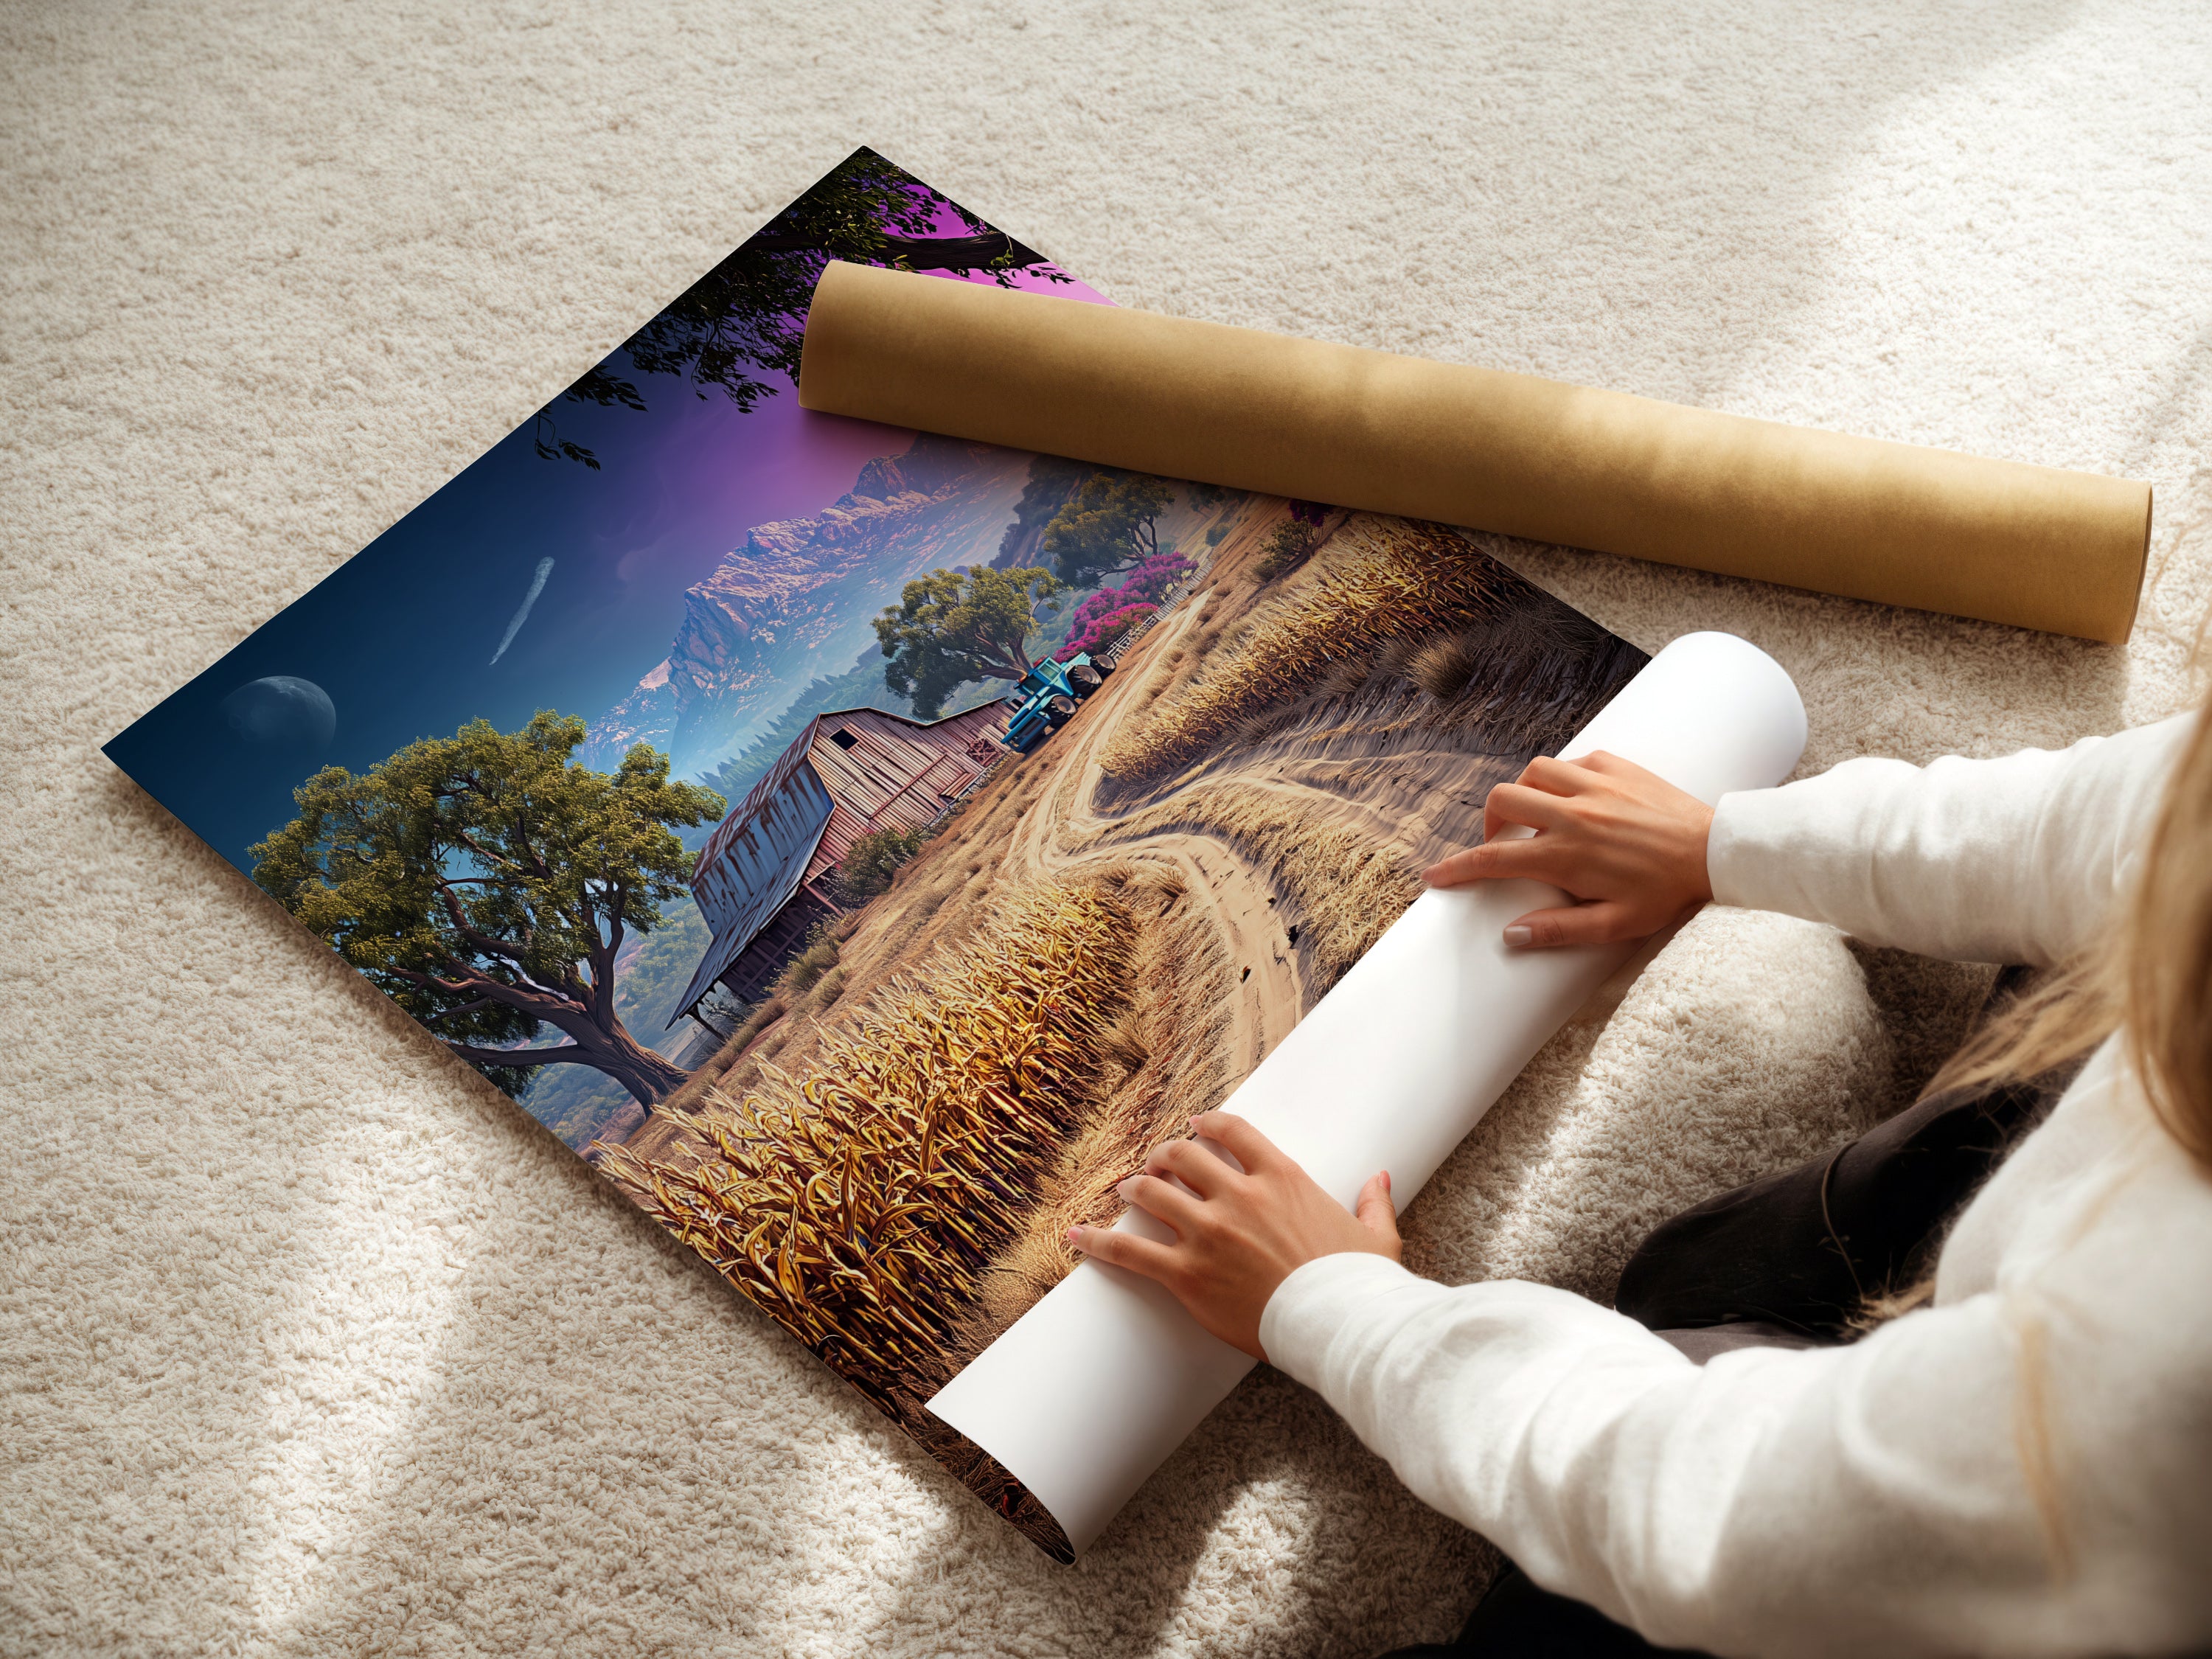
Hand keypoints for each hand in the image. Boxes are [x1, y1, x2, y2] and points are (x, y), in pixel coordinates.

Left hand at [1067, 1111, 1399, 1360]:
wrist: (1340, 1325)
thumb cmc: (1359, 1285)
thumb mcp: (1376, 1237)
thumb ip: (1373, 1201)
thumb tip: (1381, 1178)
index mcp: (1282, 1178)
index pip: (1232, 1132)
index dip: (1207, 1124)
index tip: (1195, 1125)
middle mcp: (1239, 1196)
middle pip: (1183, 1156)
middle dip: (1164, 1156)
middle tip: (1156, 1163)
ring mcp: (1209, 1233)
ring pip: (1153, 1192)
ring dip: (1135, 1187)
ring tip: (1126, 1190)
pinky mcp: (1187, 1274)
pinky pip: (1130, 1250)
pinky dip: (1098, 1241)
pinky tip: (1076, 1236)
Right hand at [1423, 751, 1713, 948]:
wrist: (1715, 851)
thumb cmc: (1666, 893)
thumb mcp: (1614, 925)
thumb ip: (1559, 930)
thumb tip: (1511, 935)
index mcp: (1566, 855)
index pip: (1494, 859)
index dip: (1457, 868)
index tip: (1435, 876)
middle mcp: (1572, 814)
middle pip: (1502, 801)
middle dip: (1489, 822)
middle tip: (1502, 844)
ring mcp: (1594, 785)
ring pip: (1533, 772)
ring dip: (1524, 793)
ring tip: (1536, 817)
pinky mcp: (1616, 766)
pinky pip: (1572, 761)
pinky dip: (1562, 777)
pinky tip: (1575, 797)